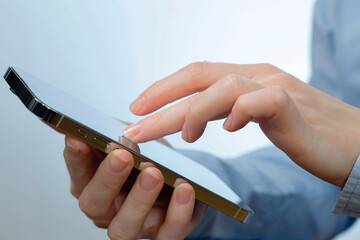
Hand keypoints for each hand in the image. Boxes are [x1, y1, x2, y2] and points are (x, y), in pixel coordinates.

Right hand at [63, 135, 203, 238]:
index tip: (79, 138)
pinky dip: (177, 211)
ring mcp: (136, 225)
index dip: (76, 158)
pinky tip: (184, 188)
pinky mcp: (164, 232)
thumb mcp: (128, 139)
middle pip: (95, 204)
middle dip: (107, 179)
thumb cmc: (148, 158)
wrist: (179, 175)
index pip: (78, 173)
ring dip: (139, 199)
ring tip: (154, 173)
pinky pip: (168, 232)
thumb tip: (74, 117)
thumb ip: (106, 130)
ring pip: (126, 226)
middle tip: (122, 156)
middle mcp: (109, 209)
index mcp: (94, 184)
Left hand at [123, 62, 359, 186]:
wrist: (351, 144)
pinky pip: (260, 101)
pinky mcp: (293, 107)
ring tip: (185, 137)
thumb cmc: (302, 131)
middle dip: (162, 99)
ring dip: (195, 111)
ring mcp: (276, 88)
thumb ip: (228, 109)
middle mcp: (258, 76)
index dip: (164, 88)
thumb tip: (193, 118)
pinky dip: (239, 113)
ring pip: (224, 86)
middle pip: (200, 78)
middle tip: (135, 122)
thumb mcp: (257, 115)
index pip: (197, 74)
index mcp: (247, 77)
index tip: (138, 107)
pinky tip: (230, 130)